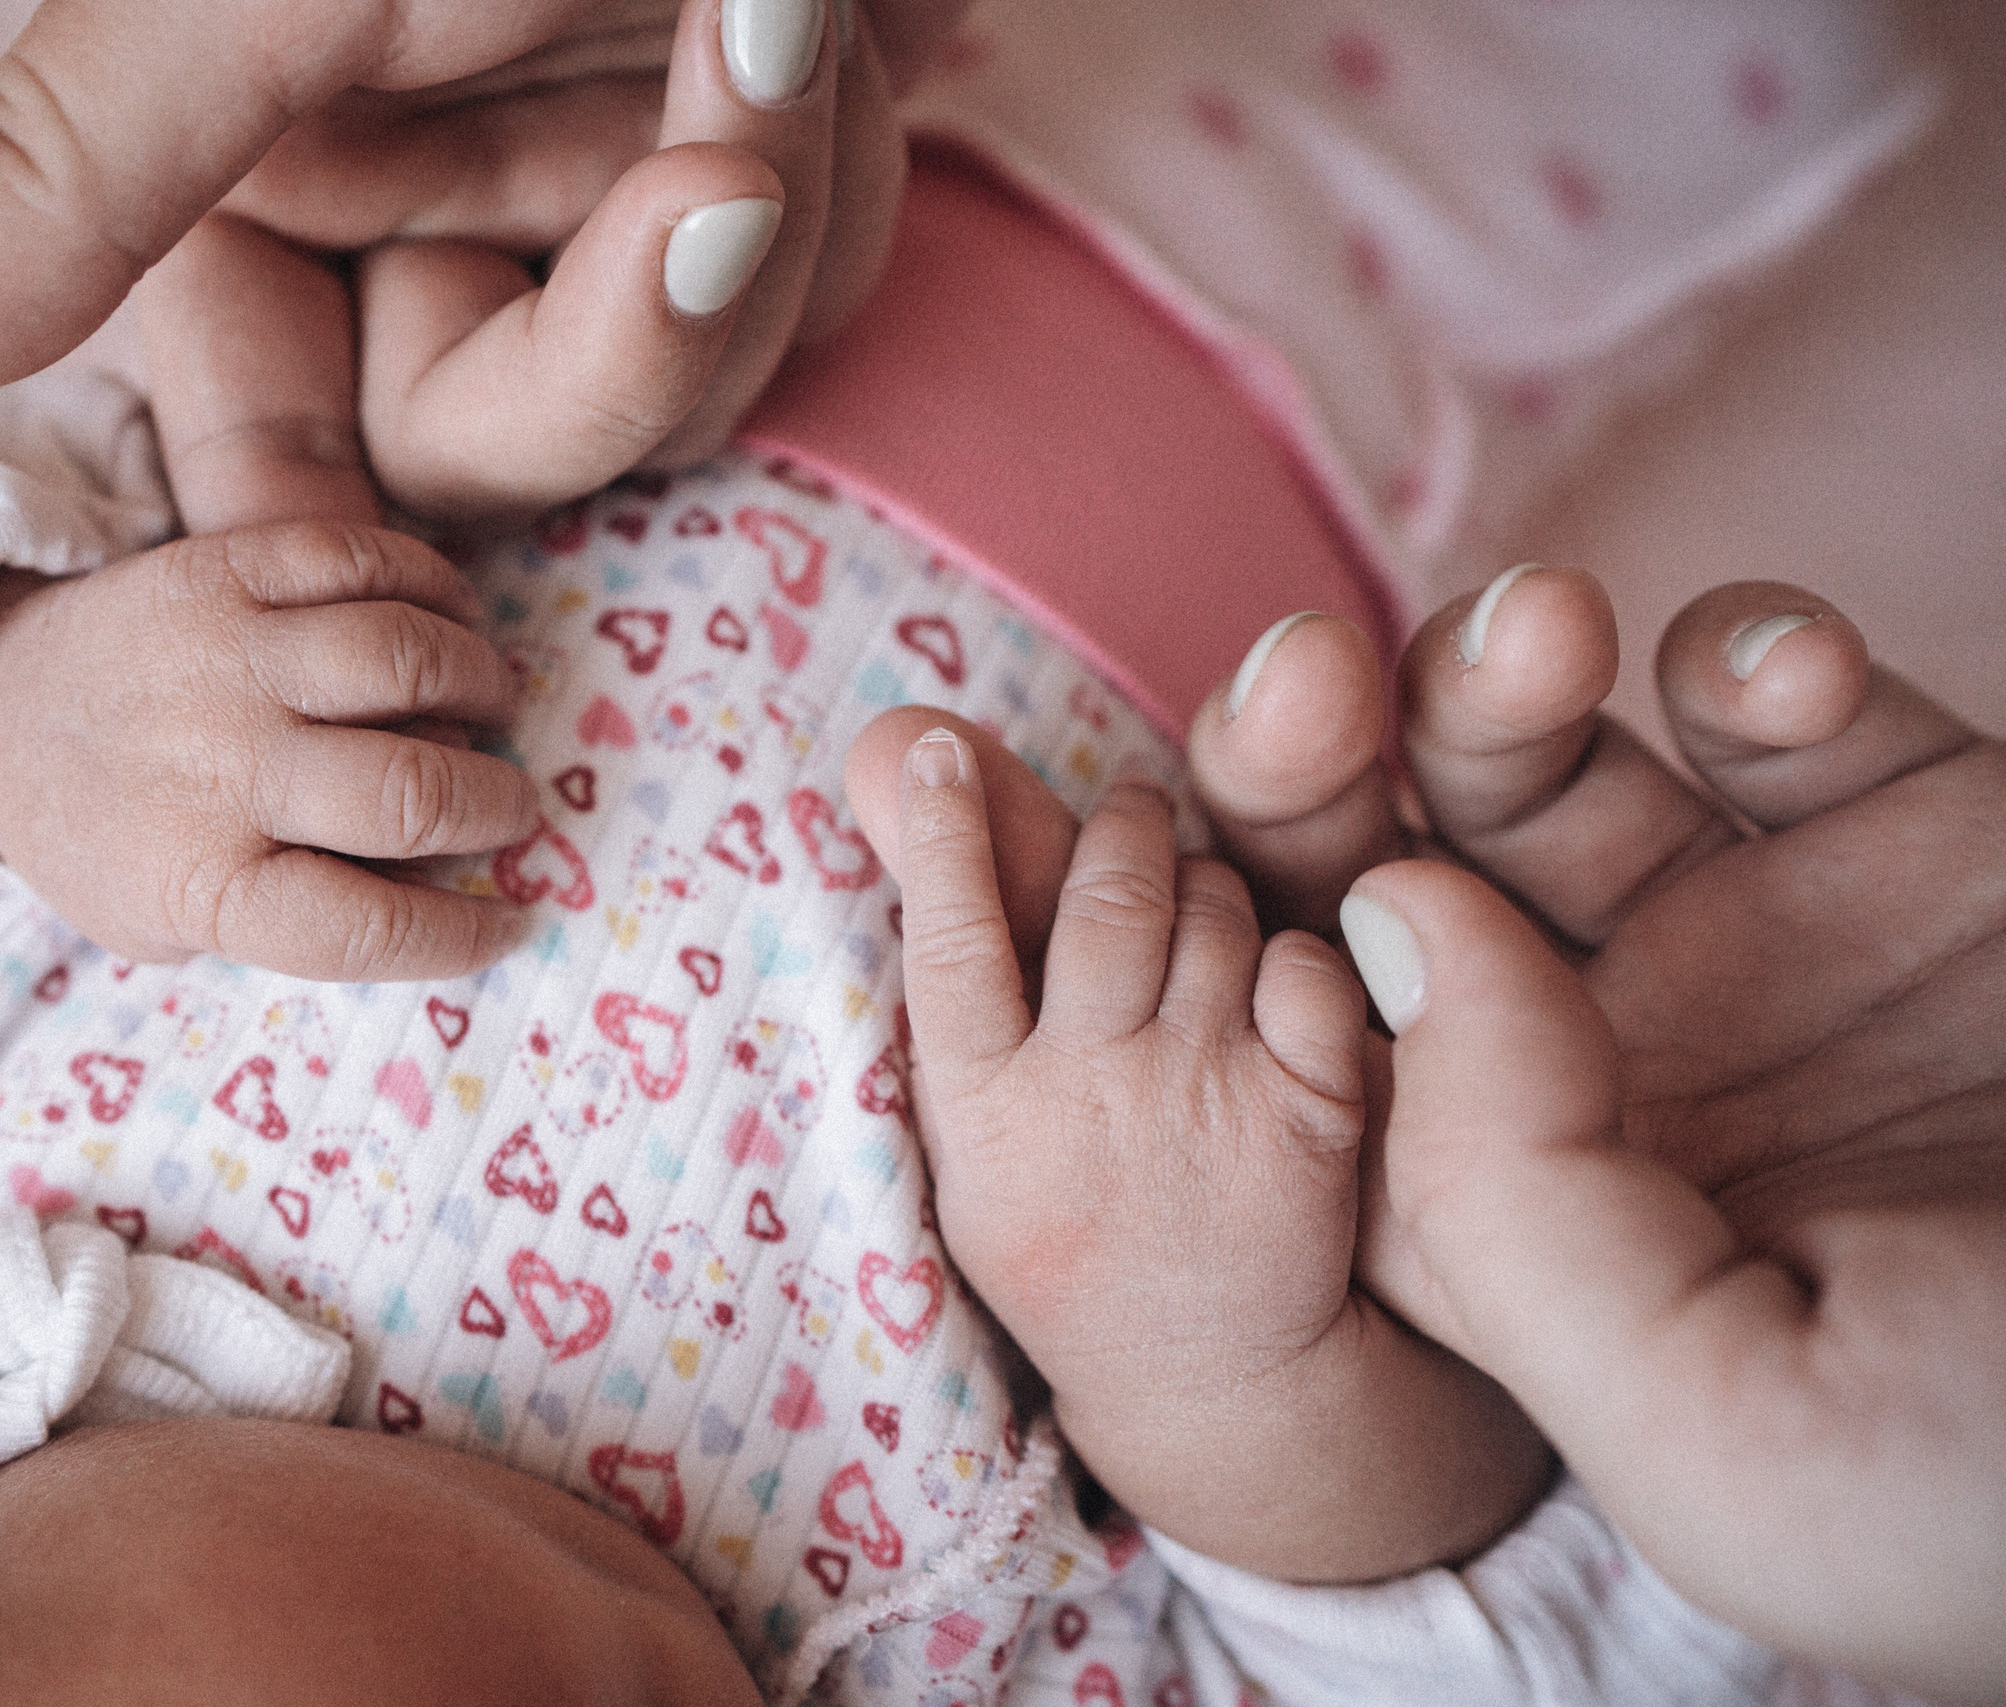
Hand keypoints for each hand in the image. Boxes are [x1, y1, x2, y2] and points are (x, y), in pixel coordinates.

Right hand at [0, 0, 971, 518]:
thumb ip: (51, 173)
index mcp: (262, 182)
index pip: (283, 459)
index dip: (317, 536)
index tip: (399, 616)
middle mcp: (415, 207)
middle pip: (513, 449)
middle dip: (631, 330)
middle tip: (719, 130)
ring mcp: (579, 188)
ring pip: (685, 374)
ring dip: (754, 199)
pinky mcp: (738, 155)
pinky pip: (800, 268)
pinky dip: (818, 152)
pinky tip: (808, 10)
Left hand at [0, 520, 539, 981]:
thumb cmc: (109, 839)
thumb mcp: (169, 928)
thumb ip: (289, 927)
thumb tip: (442, 894)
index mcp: (205, 883)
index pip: (365, 927)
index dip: (462, 934)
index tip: (511, 920)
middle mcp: (217, 769)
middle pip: (409, 792)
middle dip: (495, 804)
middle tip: (508, 802)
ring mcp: (219, 656)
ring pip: (403, 659)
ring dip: (479, 685)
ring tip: (489, 704)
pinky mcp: (220, 566)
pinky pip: (362, 559)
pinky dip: (435, 587)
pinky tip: (452, 619)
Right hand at [843, 713, 1552, 1582]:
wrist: (1205, 1374)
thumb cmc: (1068, 1222)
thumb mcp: (977, 1128)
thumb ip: (957, 974)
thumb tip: (893, 769)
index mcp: (983, 1107)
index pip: (949, 936)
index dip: (944, 830)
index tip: (942, 747)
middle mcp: (1088, 1095)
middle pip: (1104, 894)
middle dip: (1122, 827)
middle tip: (1131, 819)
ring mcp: (1202, 1102)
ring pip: (1211, 911)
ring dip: (1205, 887)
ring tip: (1196, 918)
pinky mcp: (1307, 1115)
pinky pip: (1302, 966)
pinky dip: (1290, 957)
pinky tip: (1265, 991)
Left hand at [1190, 572, 2005, 1696]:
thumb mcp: (1746, 1443)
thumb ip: (1519, 1217)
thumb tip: (1385, 927)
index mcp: (1528, 1234)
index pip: (1309, 1071)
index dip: (1232, 955)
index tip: (1195, 852)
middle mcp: (1613, 1076)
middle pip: (1386, 880)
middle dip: (1319, 771)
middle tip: (1301, 682)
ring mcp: (1762, 944)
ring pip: (1545, 768)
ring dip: (1498, 682)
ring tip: (1533, 635)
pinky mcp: (1922, 834)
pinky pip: (1778, 709)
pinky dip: (1746, 664)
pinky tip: (1760, 681)